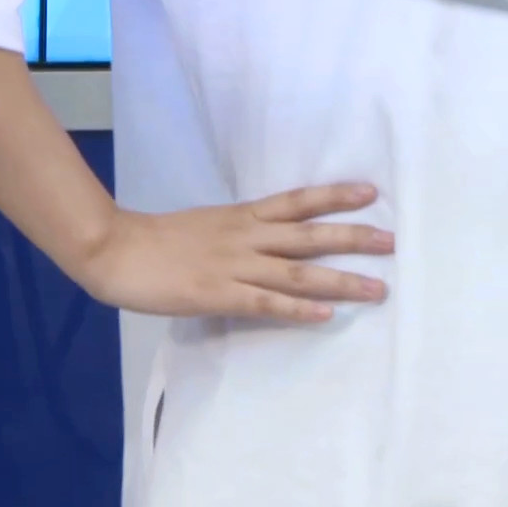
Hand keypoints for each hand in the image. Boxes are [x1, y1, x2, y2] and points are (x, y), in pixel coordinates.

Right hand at [66, 184, 393, 323]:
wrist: (116, 249)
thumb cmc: (157, 240)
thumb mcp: (206, 225)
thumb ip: (237, 233)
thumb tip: (265, 241)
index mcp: (241, 217)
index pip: (298, 201)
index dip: (335, 195)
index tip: (371, 191)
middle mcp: (246, 236)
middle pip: (310, 234)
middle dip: (353, 237)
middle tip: (392, 241)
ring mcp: (235, 266)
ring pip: (298, 271)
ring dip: (340, 280)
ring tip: (377, 287)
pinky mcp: (220, 294)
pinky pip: (267, 303)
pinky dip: (298, 308)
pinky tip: (326, 315)